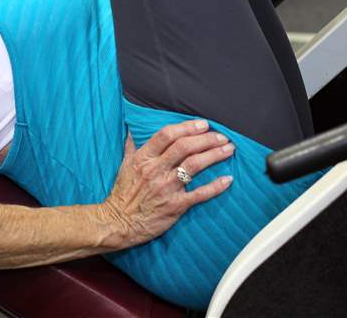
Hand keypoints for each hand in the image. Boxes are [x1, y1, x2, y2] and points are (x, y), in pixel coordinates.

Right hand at [101, 120, 233, 247]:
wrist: (118, 223)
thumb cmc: (122, 194)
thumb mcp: (124, 166)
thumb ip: (131, 147)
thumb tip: (131, 131)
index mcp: (144, 158)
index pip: (167, 135)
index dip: (187, 127)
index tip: (203, 124)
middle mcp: (155, 170)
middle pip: (185, 147)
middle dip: (206, 139)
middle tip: (222, 136)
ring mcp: (166, 188)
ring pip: (194, 165)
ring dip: (214, 155)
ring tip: (228, 149)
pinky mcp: (175, 206)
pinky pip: (199, 194)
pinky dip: (215, 186)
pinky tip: (228, 179)